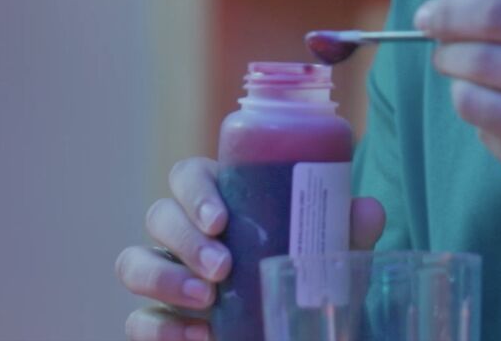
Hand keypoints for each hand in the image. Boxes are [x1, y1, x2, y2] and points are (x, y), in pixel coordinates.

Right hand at [117, 157, 387, 340]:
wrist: (303, 330)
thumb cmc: (310, 280)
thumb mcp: (333, 257)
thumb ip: (349, 233)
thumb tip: (367, 210)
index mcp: (218, 201)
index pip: (187, 176)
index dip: (194, 191)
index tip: (220, 218)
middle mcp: (183, 235)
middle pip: (158, 215)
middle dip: (185, 239)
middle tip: (223, 267)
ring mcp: (166, 278)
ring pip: (133, 263)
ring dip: (165, 280)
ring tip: (208, 302)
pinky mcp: (158, 322)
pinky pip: (137, 321)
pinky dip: (160, 329)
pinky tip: (198, 337)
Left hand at [417, 0, 500, 229]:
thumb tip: (454, 18)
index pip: (497, 13)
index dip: (451, 14)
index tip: (427, 16)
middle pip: (479, 57)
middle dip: (449, 53)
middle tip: (445, 54)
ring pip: (475, 103)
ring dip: (462, 91)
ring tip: (476, 85)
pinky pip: (493, 141)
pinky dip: (489, 126)